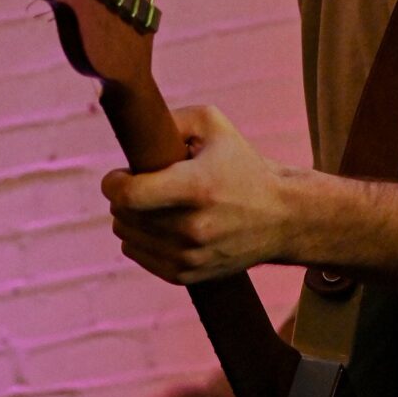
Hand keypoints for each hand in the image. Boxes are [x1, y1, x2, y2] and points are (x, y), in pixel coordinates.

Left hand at [103, 105, 296, 283]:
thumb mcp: (214, 126)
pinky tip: (160, 225)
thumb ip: (171, 120)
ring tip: (155, 204)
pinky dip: (141, 240)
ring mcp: (189, 255)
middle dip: (124, 197)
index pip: (128, 195)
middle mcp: (192, 227)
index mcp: (197, 187)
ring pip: (126, 237)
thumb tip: (135, 130)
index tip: (120, 174)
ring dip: (131, 219)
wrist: (284, 217)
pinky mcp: (188, 275)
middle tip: (143, 184)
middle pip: (123, 216)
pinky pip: (139, 256)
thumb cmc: (244, 166)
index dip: (114, 183)